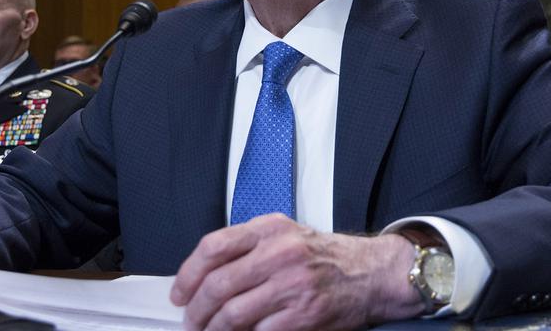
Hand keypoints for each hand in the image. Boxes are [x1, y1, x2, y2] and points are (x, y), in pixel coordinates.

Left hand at [169, 214, 423, 329]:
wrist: (371, 273)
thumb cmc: (324, 256)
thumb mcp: (284, 234)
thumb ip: (247, 246)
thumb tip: (204, 275)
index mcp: (268, 229)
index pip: (212, 248)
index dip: (187, 275)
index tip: (179, 294)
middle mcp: (279, 253)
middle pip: (217, 285)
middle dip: (195, 311)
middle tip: (190, 322)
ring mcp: (292, 285)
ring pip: (232, 314)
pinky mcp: (304, 314)